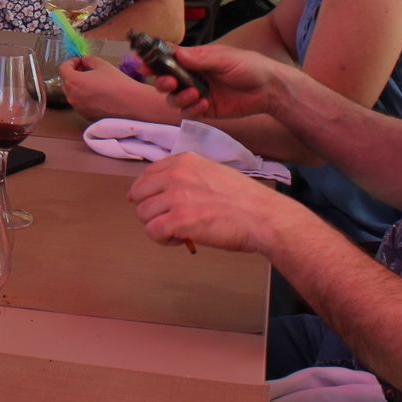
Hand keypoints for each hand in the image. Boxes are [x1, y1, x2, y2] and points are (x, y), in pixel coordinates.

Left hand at [59, 56, 175, 122]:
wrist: (131, 104)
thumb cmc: (116, 82)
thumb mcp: (101, 64)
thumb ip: (88, 60)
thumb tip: (84, 61)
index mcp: (73, 82)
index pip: (63, 69)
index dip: (71, 62)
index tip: (81, 61)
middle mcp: (71, 96)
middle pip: (65, 81)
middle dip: (74, 73)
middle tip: (86, 69)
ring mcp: (77, 108)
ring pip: (73, 93)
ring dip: (78, 85)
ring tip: (93, 81)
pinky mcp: (85, 116)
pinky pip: (80, 103)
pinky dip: (84, 96)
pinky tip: (98, 94)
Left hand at [127, 153, 282, 254]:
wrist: (262, 217)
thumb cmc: (245, 200)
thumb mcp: (213, 173)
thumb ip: (189, 177)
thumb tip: (170, 191)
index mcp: (184, 161)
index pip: (147, 174)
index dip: (147, 192)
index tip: (154, 202)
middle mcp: (176, 175)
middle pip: (139, 194)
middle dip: (150, 210)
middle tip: (167, 220)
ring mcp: (176, 197)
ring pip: (143, 214)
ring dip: (158, 226)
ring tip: (178, 231)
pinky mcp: (178, 220)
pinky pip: (153, 232)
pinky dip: (163, 240)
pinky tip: (180, 239)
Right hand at [149, 43, 282, 120]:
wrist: (269, 89)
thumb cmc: (249, 66)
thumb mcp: (225, 58)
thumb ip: (201, 58)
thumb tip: (177, 53)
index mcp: (195, 59)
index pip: (168, 58)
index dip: (153, 61)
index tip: (143, 65)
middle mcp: (192, 76)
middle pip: (166, 81)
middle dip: (162, 83)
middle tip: (169, 83)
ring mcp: (198, 93)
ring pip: (174, 99)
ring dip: (179, 98)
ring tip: (195, 94)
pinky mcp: (206, 110)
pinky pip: (188, 112)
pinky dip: (192, 110)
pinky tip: (204, 105)